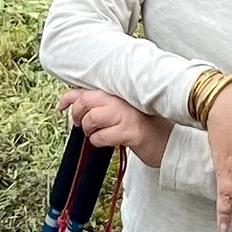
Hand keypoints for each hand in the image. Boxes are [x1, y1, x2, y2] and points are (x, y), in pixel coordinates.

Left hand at [56, 87, 171, 170]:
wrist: (169, 142)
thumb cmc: (144, 126)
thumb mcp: (121, 110)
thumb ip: (99, 104)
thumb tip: (68, 103)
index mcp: (119, 91)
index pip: (85, 90)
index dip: (68, 98)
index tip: (61, 107)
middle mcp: (122, 99)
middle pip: (84, 102)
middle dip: (78, 116)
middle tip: (85, 125)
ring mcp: (126, 114)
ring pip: (91, 119)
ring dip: (90, 131)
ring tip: (100, 134)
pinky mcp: (130, 131)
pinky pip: (101, 136)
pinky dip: (99, 141)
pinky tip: (109, 141)